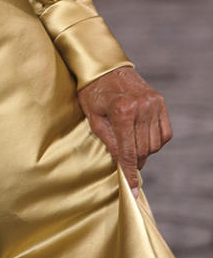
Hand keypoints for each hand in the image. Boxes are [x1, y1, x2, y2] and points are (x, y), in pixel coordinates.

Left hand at [77, 66, 171, 196]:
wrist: (105, 67)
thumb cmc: (93, 92)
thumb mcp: (92, 118)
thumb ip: (108, 141)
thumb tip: (120, 164)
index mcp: (121, 111)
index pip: (128, 152)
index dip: (129, 173)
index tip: (132, 190)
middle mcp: (141, 108)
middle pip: (143, 150)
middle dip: (135, 162)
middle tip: (126, 164)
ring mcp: (153, 104)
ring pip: (155, 144)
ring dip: (144, 152)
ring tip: (131, 146)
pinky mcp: (160, 102)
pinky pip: (165, 133)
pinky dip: (156, 142)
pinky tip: (143, 139)